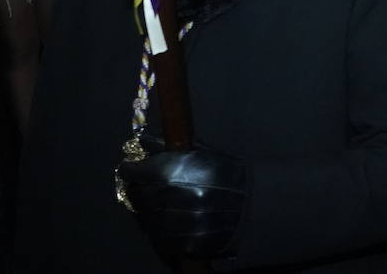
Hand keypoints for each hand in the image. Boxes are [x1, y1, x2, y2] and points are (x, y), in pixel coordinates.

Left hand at [117, 146, 249, 257]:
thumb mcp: (201, 153)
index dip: (131, 169)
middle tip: (143, 185)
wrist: (255, 204)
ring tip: (157, 203)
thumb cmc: (229, 172)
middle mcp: (170, 198)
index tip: (132, 167)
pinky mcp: (181, 243)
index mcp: (174, 171)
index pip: (136, 172)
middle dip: (137, 188)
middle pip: (137, 195)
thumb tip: (141, 142)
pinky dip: (157, 227)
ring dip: (146, 209)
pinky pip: (158, 236)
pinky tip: (166, 218)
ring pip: (145, 218)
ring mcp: (175, 224)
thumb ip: (169, 148)